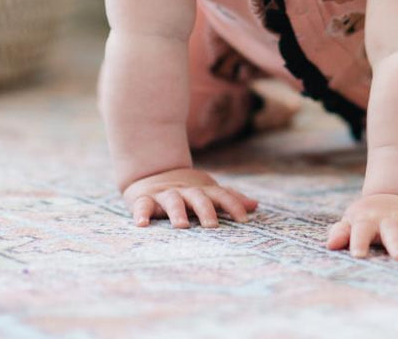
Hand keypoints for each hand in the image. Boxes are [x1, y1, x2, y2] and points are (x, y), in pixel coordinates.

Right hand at [121, 167, 257, 228]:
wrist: (151, 171)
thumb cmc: (186, 189)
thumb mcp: (207, 192)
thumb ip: (229, 199)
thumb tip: (255, 205)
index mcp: (202, 190)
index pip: (221, 196)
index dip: (233, 206)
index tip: (244, 221)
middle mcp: (185, 191)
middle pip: (198, 197)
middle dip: (206, 210)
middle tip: (212, 226)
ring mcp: (165, 194)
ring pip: (172, 201)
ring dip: (177, 212)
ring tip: (182, 225)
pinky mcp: (144, 199)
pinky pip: (142, 206)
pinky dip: (142, 214)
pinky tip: (142, 224)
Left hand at [326, 193, 397, 260]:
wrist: (395, 197)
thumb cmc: (368, 217)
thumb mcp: (352, 220)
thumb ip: (342, 232)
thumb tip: (330, 244)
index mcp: (369, 220)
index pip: (361, 230)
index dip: (358, 241)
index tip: (358, 255)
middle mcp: (392, 221)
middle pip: (394, 232)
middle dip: (397, 244)